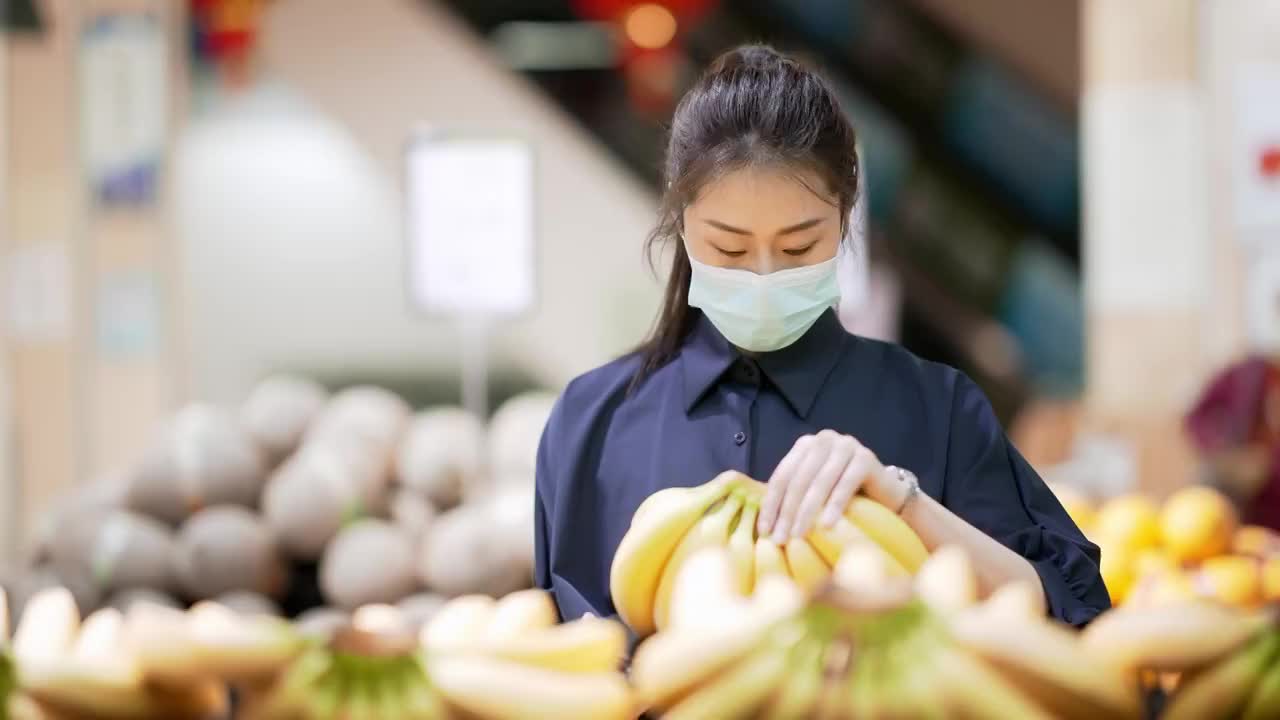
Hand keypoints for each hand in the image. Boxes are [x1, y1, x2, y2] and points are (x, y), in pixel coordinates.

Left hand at [756, 430, 895, 542]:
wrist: (887, 496)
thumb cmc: (845, 498)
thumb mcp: (813, 494)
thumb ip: (791, 498)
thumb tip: (763, 526)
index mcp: (805, 445)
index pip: (782, 476)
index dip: (771, 505)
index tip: (765, 532)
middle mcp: (824, 440)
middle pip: (799, 479)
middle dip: (787, 512)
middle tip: (781, 539)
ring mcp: (846, 445)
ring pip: (819, 482)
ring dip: (807, 512)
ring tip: (800, 536)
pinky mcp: (865, 457)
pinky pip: (845, 484)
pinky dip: (835, 506)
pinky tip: (828, 526)